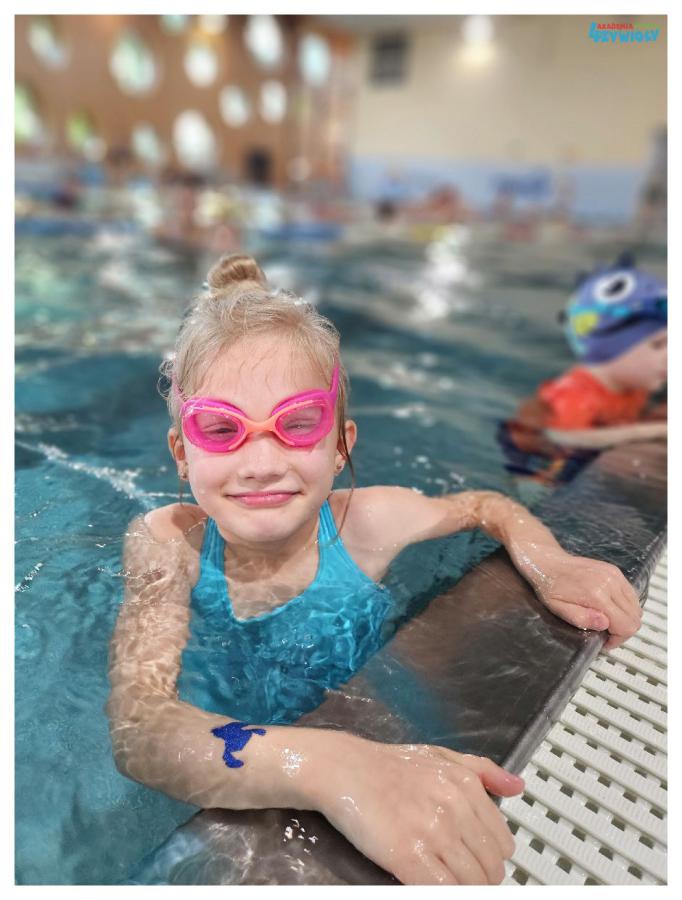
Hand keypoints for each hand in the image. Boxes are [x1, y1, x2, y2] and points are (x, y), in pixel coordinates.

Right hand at [318, 738, 523, 883]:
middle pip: (492, 867)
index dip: (491, 859)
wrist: (342, 769)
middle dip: (481, 878)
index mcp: (465, 784)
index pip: (502, 842)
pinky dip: (444, 892)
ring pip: (473, 883)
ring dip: (464, 889)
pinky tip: (432, 885)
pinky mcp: (408, 855)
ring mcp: (432, 832)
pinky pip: (444, 890)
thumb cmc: (386, 765)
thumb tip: (517, 787)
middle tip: (461, 877)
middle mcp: (455, 808)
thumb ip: (482, 770)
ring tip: (447, 881)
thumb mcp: (439, 755)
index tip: (477, 862)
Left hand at [529, 550, 641, 647]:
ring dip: (626, 619)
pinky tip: (610, 609)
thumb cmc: (550, 586)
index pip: (626, 625)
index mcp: (597, 594)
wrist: (549, 562)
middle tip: (606, 633)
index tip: (605, 641)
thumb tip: (605, 624)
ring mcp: (615, 575)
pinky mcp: (615, 572)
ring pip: (636, 607)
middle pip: (635, 618)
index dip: (618, 639)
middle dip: (623, 631)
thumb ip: (582, 619)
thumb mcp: (559, 608)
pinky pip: (632, 595)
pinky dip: (626, 606)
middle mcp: (610, 583)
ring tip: (608, 621)